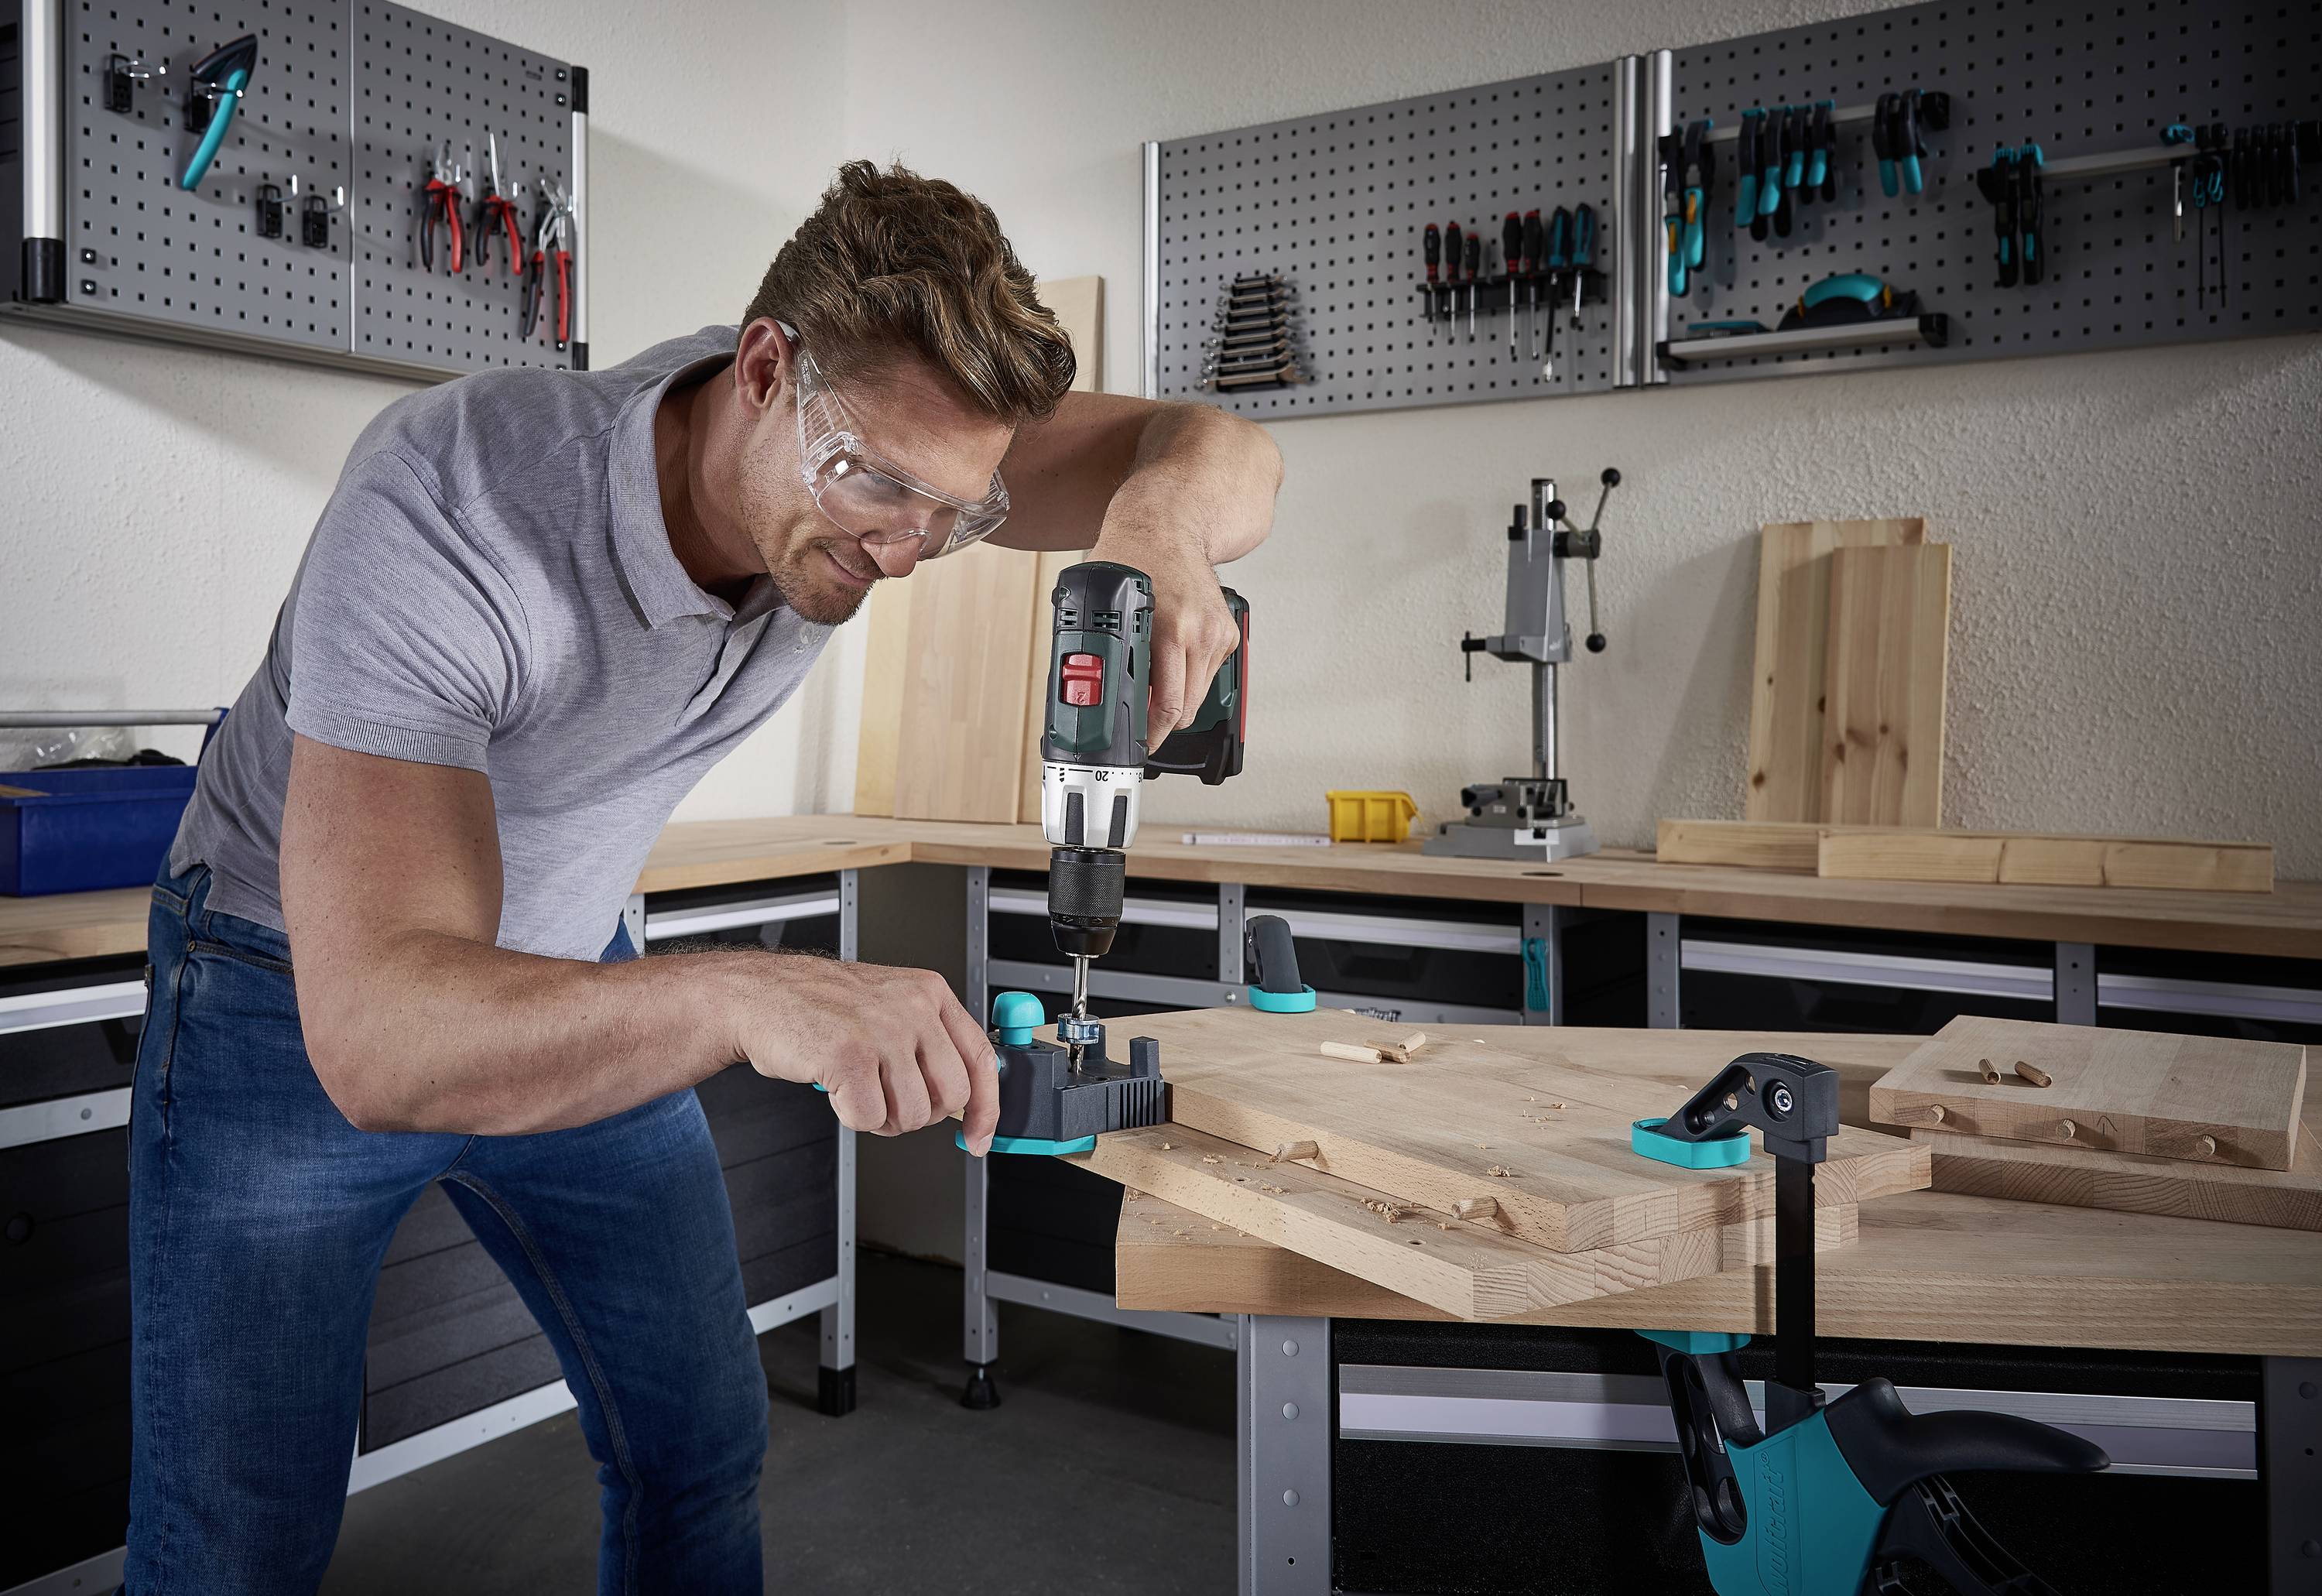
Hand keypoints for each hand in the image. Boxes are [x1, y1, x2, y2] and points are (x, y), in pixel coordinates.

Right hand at [730, 957, 999, 1154]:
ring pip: (912, 1114)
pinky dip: (852, 1117)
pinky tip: (838, 1090)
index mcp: (929, 993)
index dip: (986, 1107)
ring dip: (882, 1117)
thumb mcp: (889, 1006)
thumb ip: (930, 1043)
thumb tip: (968, 1099)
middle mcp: (912, 1007)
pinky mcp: (850, 1055)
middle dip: (920, 1114)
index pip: (981, 1059)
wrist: (761, 995)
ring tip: (859, 1088)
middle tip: (890, 1100)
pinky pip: (870, 1119)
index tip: (979, 1137)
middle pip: (950, 1096)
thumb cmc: (821, 1007)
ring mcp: (882, 1030)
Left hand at [1096, 536, 1239, 741]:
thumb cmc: (1132, 555)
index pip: (1167, 706)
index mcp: (1169, 629)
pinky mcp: (1228, 633)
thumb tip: (1089, 691)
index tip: (1136, 745)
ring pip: (1199, 695)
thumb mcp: (1102, 605)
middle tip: (1140, 728)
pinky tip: (1171, 661)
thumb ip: (1102, 650)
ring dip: (1176, 699)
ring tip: (1151, 686)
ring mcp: (1217, 634)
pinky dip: (1189, 677)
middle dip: (1160, 724)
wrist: (1168, 525)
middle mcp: (1199, 634)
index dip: (1150, 734)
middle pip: (1186, 709)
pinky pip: (1208, 674)